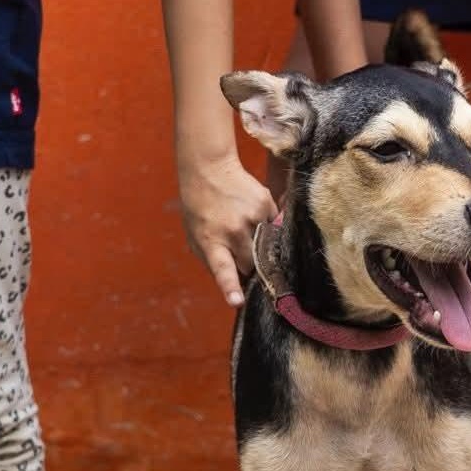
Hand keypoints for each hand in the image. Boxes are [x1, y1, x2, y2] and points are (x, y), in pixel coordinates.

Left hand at [178, 153, 276, 305]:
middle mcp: (232, 231)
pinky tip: (250, 213)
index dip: (230, 286)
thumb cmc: (200, 209)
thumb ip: (213, 262)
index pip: (223, 268)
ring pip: (267, 247)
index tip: (238, 301)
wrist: (209, 168)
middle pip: (252, 265)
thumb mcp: (196, 237)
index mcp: (211, 241)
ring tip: (243, 225)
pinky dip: (266, 225)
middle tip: (239, 248)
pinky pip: (274, 228)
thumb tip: (238, 284)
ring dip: (259, 244)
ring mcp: (252, 217)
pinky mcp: (266, 205)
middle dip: (249, 265)